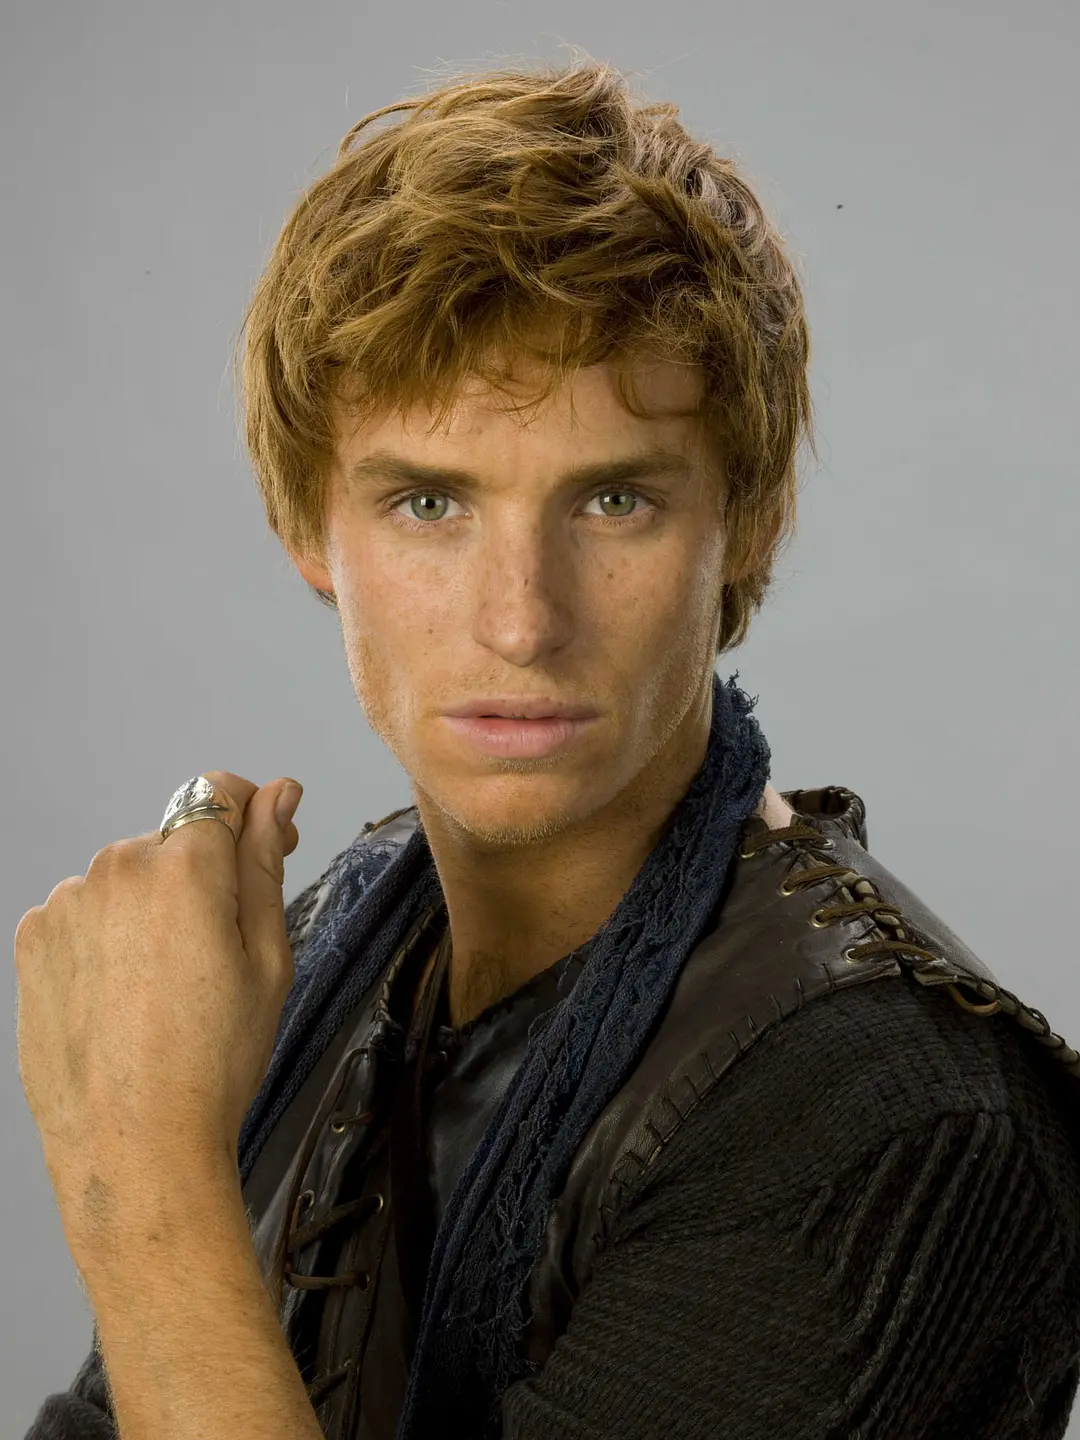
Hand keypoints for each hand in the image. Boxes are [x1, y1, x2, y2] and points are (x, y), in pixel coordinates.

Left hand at [13, 770, 303, 1246]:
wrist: (135, 1146)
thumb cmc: (214, 1061)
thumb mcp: (267, 958)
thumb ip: (265, 862)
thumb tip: (277, 796)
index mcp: (184, 868)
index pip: (217, 793)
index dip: (250, 815)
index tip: (265, 850)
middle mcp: (116, 869)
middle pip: (172, 842)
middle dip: (201, 875)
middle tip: (219, 952)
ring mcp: (66, 905)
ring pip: (126, 880)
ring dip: (150, 908)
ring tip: (166, 987)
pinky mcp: (33, 941)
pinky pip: (84, 913)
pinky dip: (107, 938)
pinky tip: (125, 996)